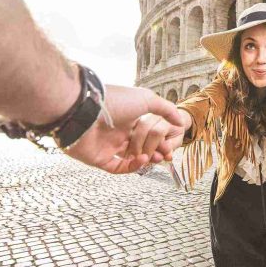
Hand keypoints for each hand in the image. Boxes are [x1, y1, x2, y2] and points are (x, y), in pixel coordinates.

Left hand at [64, 85, 185, 173]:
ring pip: (131, 158)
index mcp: (127, 118)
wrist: (85, 110)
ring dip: (146, 159)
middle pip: (140, 146)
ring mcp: (107, 146)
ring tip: (156, 158)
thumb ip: (166, 109)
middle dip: (155, 151)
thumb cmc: (114, 100)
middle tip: (166, 154)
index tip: (170, 144)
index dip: (159, 139)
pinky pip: (118, 167)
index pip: (146, 132)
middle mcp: (117, 132)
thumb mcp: (146, 99)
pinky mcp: (99, 158)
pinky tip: (142, 160)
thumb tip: (180, 121)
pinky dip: (132, 166)